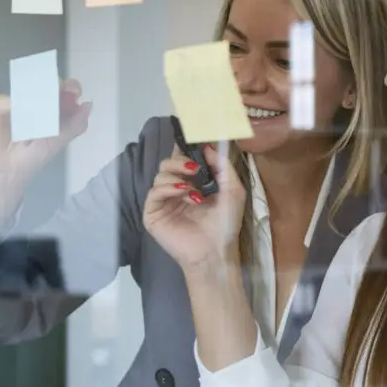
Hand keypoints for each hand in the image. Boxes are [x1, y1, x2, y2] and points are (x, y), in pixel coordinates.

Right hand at [0, 79, 91, 229]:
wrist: (5, 170)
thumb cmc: (34, 157)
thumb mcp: (59, 142)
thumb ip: (76, 125)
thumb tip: (89, 105)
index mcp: (54, 112)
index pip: (65, 93)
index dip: (71, 88)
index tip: (73, 89)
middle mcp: (37, 105)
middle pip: (47, 85)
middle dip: (54, 83)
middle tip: (57, 87)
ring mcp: (17, 105)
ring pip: (25, 88)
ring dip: (32, 89)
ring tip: (38, 99)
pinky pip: (4, 100)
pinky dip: (9, 104)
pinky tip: (13, 112)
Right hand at [143, 143, 246, 273]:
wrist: (216, 251)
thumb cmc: (226, 223)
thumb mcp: (233, 189)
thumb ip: (222, 166)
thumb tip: (208, 145)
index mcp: (194, 183)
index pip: (183, 158)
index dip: (184, 146)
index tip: (192, 136)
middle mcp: (176, 189)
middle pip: (168, 162)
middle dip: (181, 160)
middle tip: (194, 168)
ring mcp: (164, 201)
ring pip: (160, 174)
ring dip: (178, 176)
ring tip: (194, 190)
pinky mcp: (153, 212)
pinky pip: (154, 191)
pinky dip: (169, 187)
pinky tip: (184, 193)